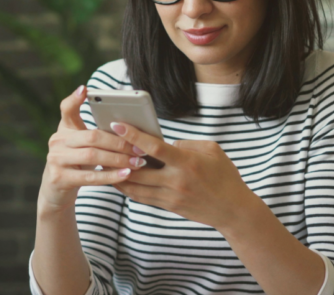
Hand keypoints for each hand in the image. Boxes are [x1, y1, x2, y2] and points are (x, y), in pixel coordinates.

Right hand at [37, 86, 144, 214]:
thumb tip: (128, 128)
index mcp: (64, 129)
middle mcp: (57, 141)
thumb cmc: (76, 163)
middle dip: (119, 142)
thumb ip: (96, 134)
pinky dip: (111, 176)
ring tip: (138, 162)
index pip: (67, 109)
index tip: (86, 89)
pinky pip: (90, 177)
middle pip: (92, 136)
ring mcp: (56, 159)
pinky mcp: (59, 178)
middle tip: (140, 148)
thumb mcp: (81, 145)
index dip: (75, 99)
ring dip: (119, 159)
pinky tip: (126, 175)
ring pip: (92, 156)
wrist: (56, 190)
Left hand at [109, 122, 260, 230]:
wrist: (233, 209)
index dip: (133, 135)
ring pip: (134, 186)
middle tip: (100, 143)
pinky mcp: (168, 206)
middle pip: (137, 169)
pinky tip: (117, 177)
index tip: (117, 124)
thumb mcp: (211, 150)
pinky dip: (127, 187)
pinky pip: (141, 197)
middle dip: (117, 157)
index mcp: (187, 163)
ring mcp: (170, 196)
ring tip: (102, 162)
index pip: (154, 148)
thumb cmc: (224, 175)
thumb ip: (185, 144)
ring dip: (116, 174)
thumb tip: (163, 143)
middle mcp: (176, 181)